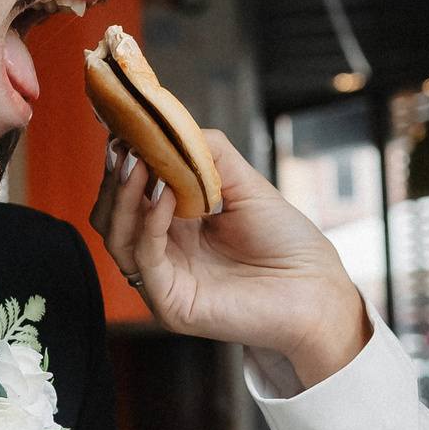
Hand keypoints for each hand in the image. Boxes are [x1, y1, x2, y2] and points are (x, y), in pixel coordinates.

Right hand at [90, 132, 369, 385]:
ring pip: (116, 237)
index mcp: (175, 228)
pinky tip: (165, 196)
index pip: (127, 195)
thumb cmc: (288, 244)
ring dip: (123, 196)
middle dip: (115, 178)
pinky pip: (145, 260)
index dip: (122, 163)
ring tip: (140, 163)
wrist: (318, 289)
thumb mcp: (245, 185)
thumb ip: (209, 154)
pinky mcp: (173, 304)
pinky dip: (149, 224)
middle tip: (126, 146)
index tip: (124, 130)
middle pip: (110, 216)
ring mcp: (163, 282)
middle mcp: (163, 255)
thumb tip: (173, 125)